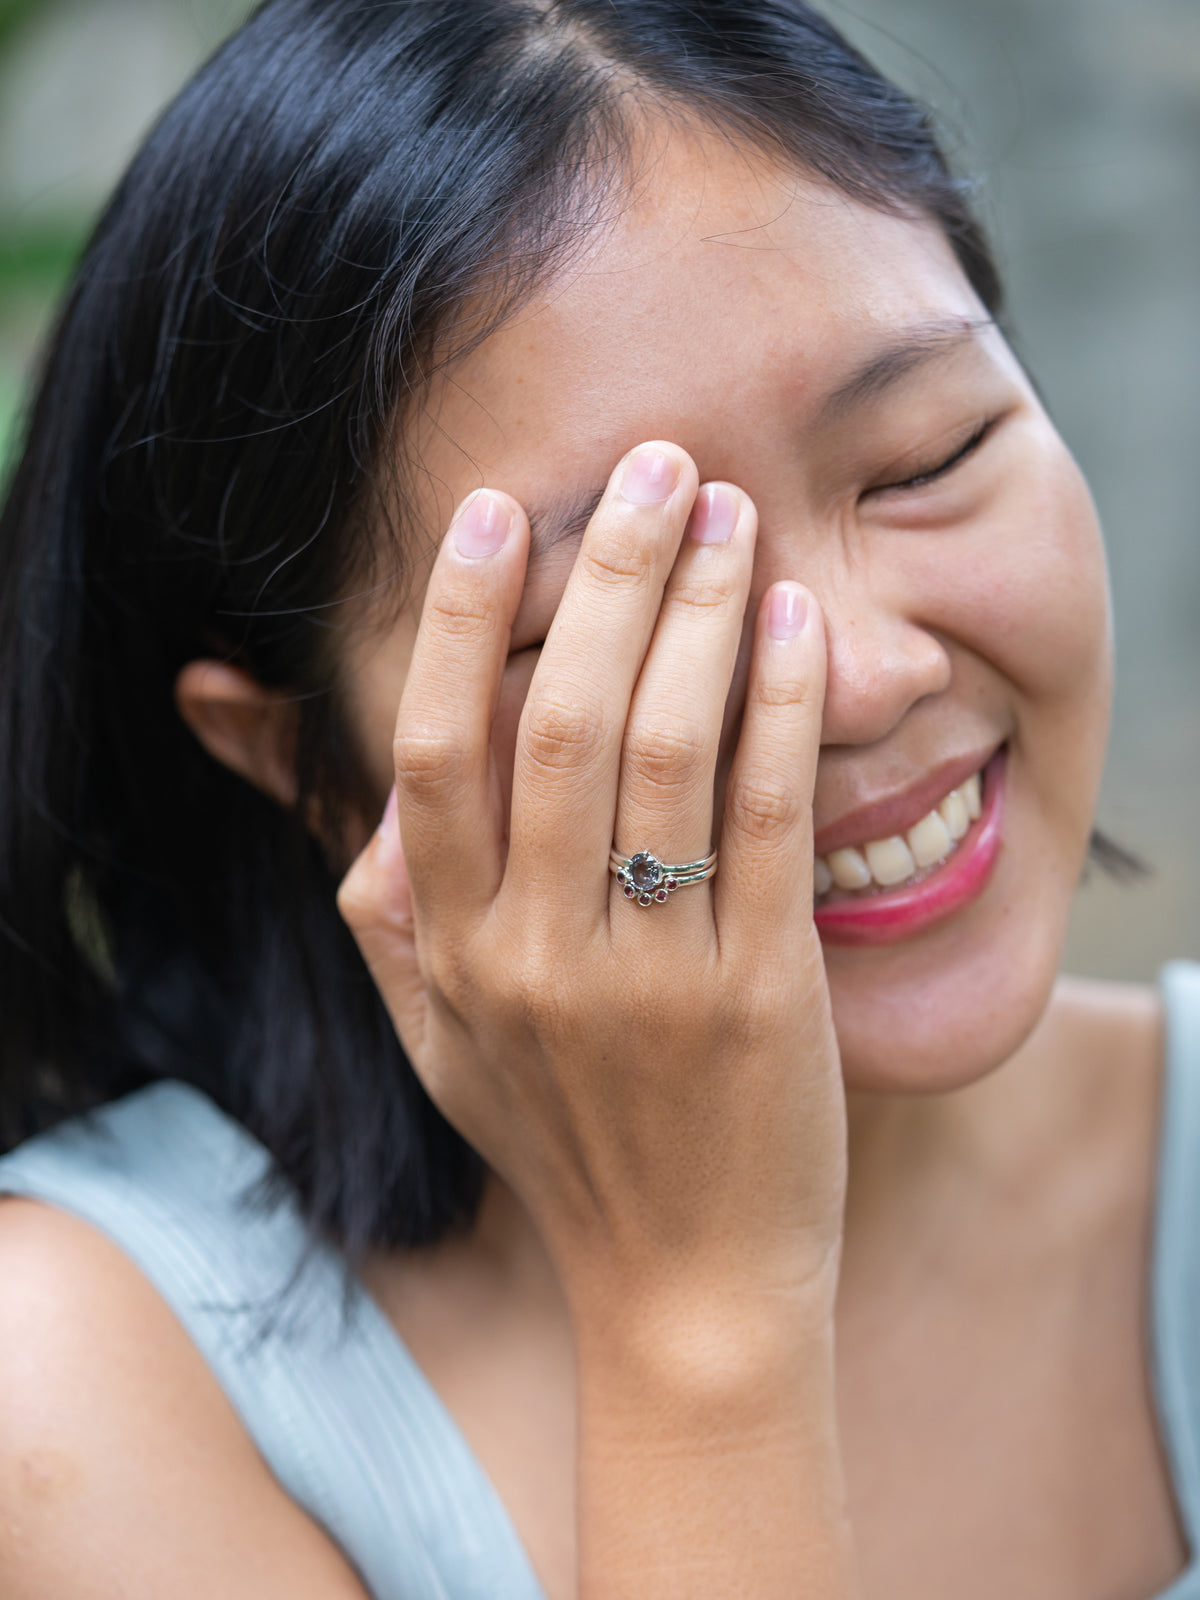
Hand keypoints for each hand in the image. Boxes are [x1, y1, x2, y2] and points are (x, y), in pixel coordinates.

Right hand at [339, 441, 845, 1318]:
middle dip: (608, 576)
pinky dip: (781, 711)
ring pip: (667, 754)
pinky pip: (767, 824)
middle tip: (655, 467)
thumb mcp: (441, 1045)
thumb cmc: (564, 1147)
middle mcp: (537, 955)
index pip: (437, 752)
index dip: (465, 620)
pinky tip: (796, 624)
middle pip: (559, 722)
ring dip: (701, 615)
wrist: (684, 1286)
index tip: (501, 511)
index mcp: (452, 952)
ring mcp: (651, 977)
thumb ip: (391, 925)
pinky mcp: (761, 996)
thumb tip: (369, 811)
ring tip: (729, 514)